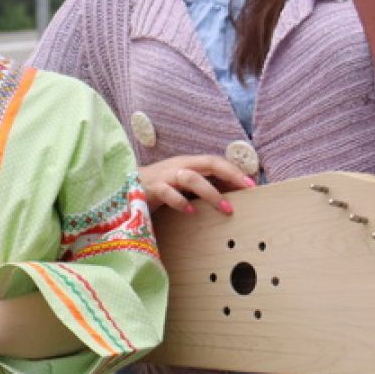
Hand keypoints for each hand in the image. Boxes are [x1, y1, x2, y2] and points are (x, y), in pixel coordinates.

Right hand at [138, 153, 254, 213]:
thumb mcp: (182, 185)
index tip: (253, 184)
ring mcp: (164, 176)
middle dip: (229, 174)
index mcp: (187, 163)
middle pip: (208, 163)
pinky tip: (190, 212)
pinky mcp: (150, 189)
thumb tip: (231, 195)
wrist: (121, 188)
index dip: (234, 170)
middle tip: (247, 190)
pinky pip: (167, 192)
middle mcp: (178, 166)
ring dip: (210, 192)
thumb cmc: (158, 188)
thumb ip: (202, 186)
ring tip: (226, 209)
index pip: (215, 161)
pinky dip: (180, 201)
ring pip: (191, 177)